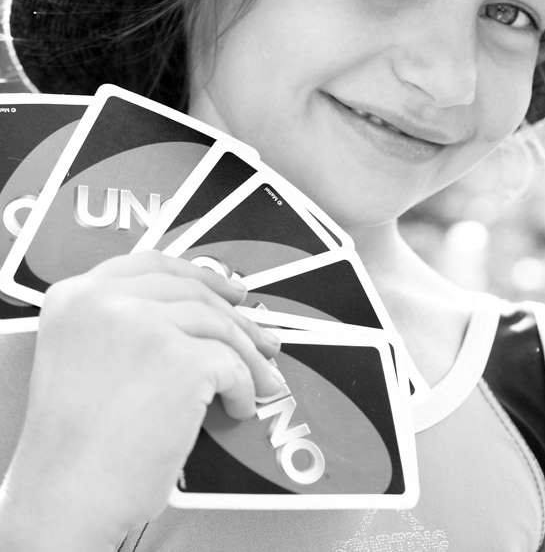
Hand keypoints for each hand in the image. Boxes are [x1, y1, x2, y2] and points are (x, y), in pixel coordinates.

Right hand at [1, 251, 282, 548]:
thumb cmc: (74, 447)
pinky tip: (238, 405)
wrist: (64, 498)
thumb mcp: (83, 358)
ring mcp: (144, 324)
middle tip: (262, 338)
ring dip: (247, 355)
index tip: (229, 290)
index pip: (151, 264)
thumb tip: (197, 315)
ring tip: (262, 380)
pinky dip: (243, 386)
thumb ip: (122, 325)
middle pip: (190, 291)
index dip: (199, 275)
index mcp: (76, 296)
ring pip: (217, 325)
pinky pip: (229, 364)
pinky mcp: (180, 358)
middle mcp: (106, 299)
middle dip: (234, 316)